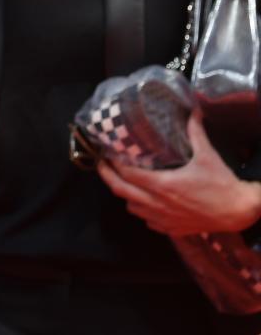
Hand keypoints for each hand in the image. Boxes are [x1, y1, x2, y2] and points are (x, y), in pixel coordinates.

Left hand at [97, 109, 260, 234]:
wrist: (239, 212)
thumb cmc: (221, 183)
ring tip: (123, 180)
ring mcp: (163, 219)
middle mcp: (158, 204)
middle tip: (102, 164)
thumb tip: (192, 111)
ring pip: (132, 208)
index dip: (113, 163)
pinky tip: (145, 201)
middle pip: (121, 191)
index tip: (106, 153)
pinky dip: (141, 210)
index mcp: (162, 185)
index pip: (127, 174)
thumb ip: (195, 132)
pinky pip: (147, 221)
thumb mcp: (207, 155)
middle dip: (107, 176)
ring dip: (125, 194)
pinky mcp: (172, 229)